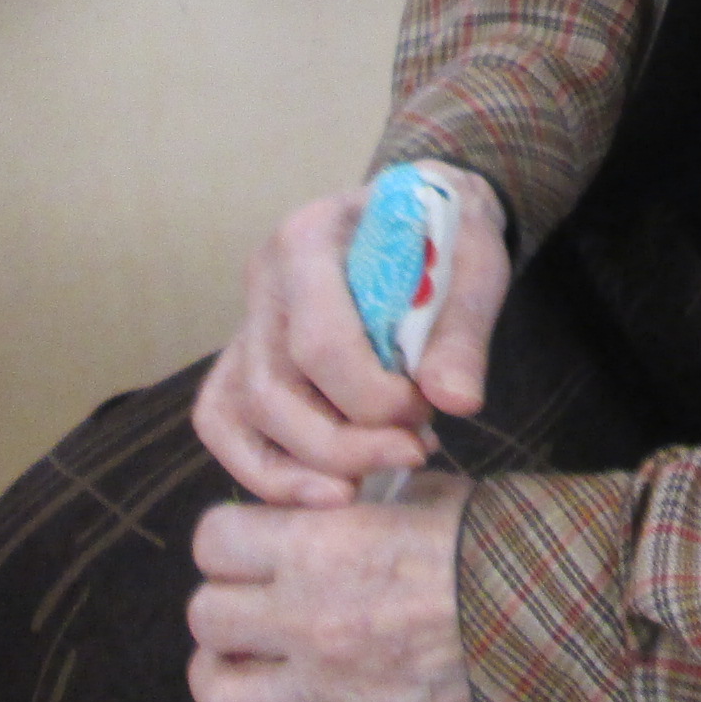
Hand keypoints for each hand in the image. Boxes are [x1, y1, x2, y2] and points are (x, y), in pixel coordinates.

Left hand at [189, 475, 477, 701]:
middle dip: (224, 604)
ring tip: (241, 670)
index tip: (251, 541)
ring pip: (223, 696)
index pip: (214, 539)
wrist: (552, 608)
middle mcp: (305, 617)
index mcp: (317, 546)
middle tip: (254, 600)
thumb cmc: (492, 539)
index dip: (227, 538)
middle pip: (206, 616)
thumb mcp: (422, 493)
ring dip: (223, 680)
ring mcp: (329, 684)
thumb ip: (365, 502)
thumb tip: (347, 501)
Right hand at [193, 165, 512, 507]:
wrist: (424, 212)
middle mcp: (263, 278)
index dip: (372, 399)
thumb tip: (456, 402)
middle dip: (341, 447)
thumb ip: (463, 330)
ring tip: (371, 480)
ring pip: (239, 416)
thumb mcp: (476, 263)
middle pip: (271, 392)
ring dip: (304, 469)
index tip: (427, 412)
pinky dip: (265, 469)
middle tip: (412, 452)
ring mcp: (245, 320)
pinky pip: (223, 423)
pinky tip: (325, 489)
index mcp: (310, 237)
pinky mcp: (243, 358)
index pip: (319, 343)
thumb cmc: (447, 234)